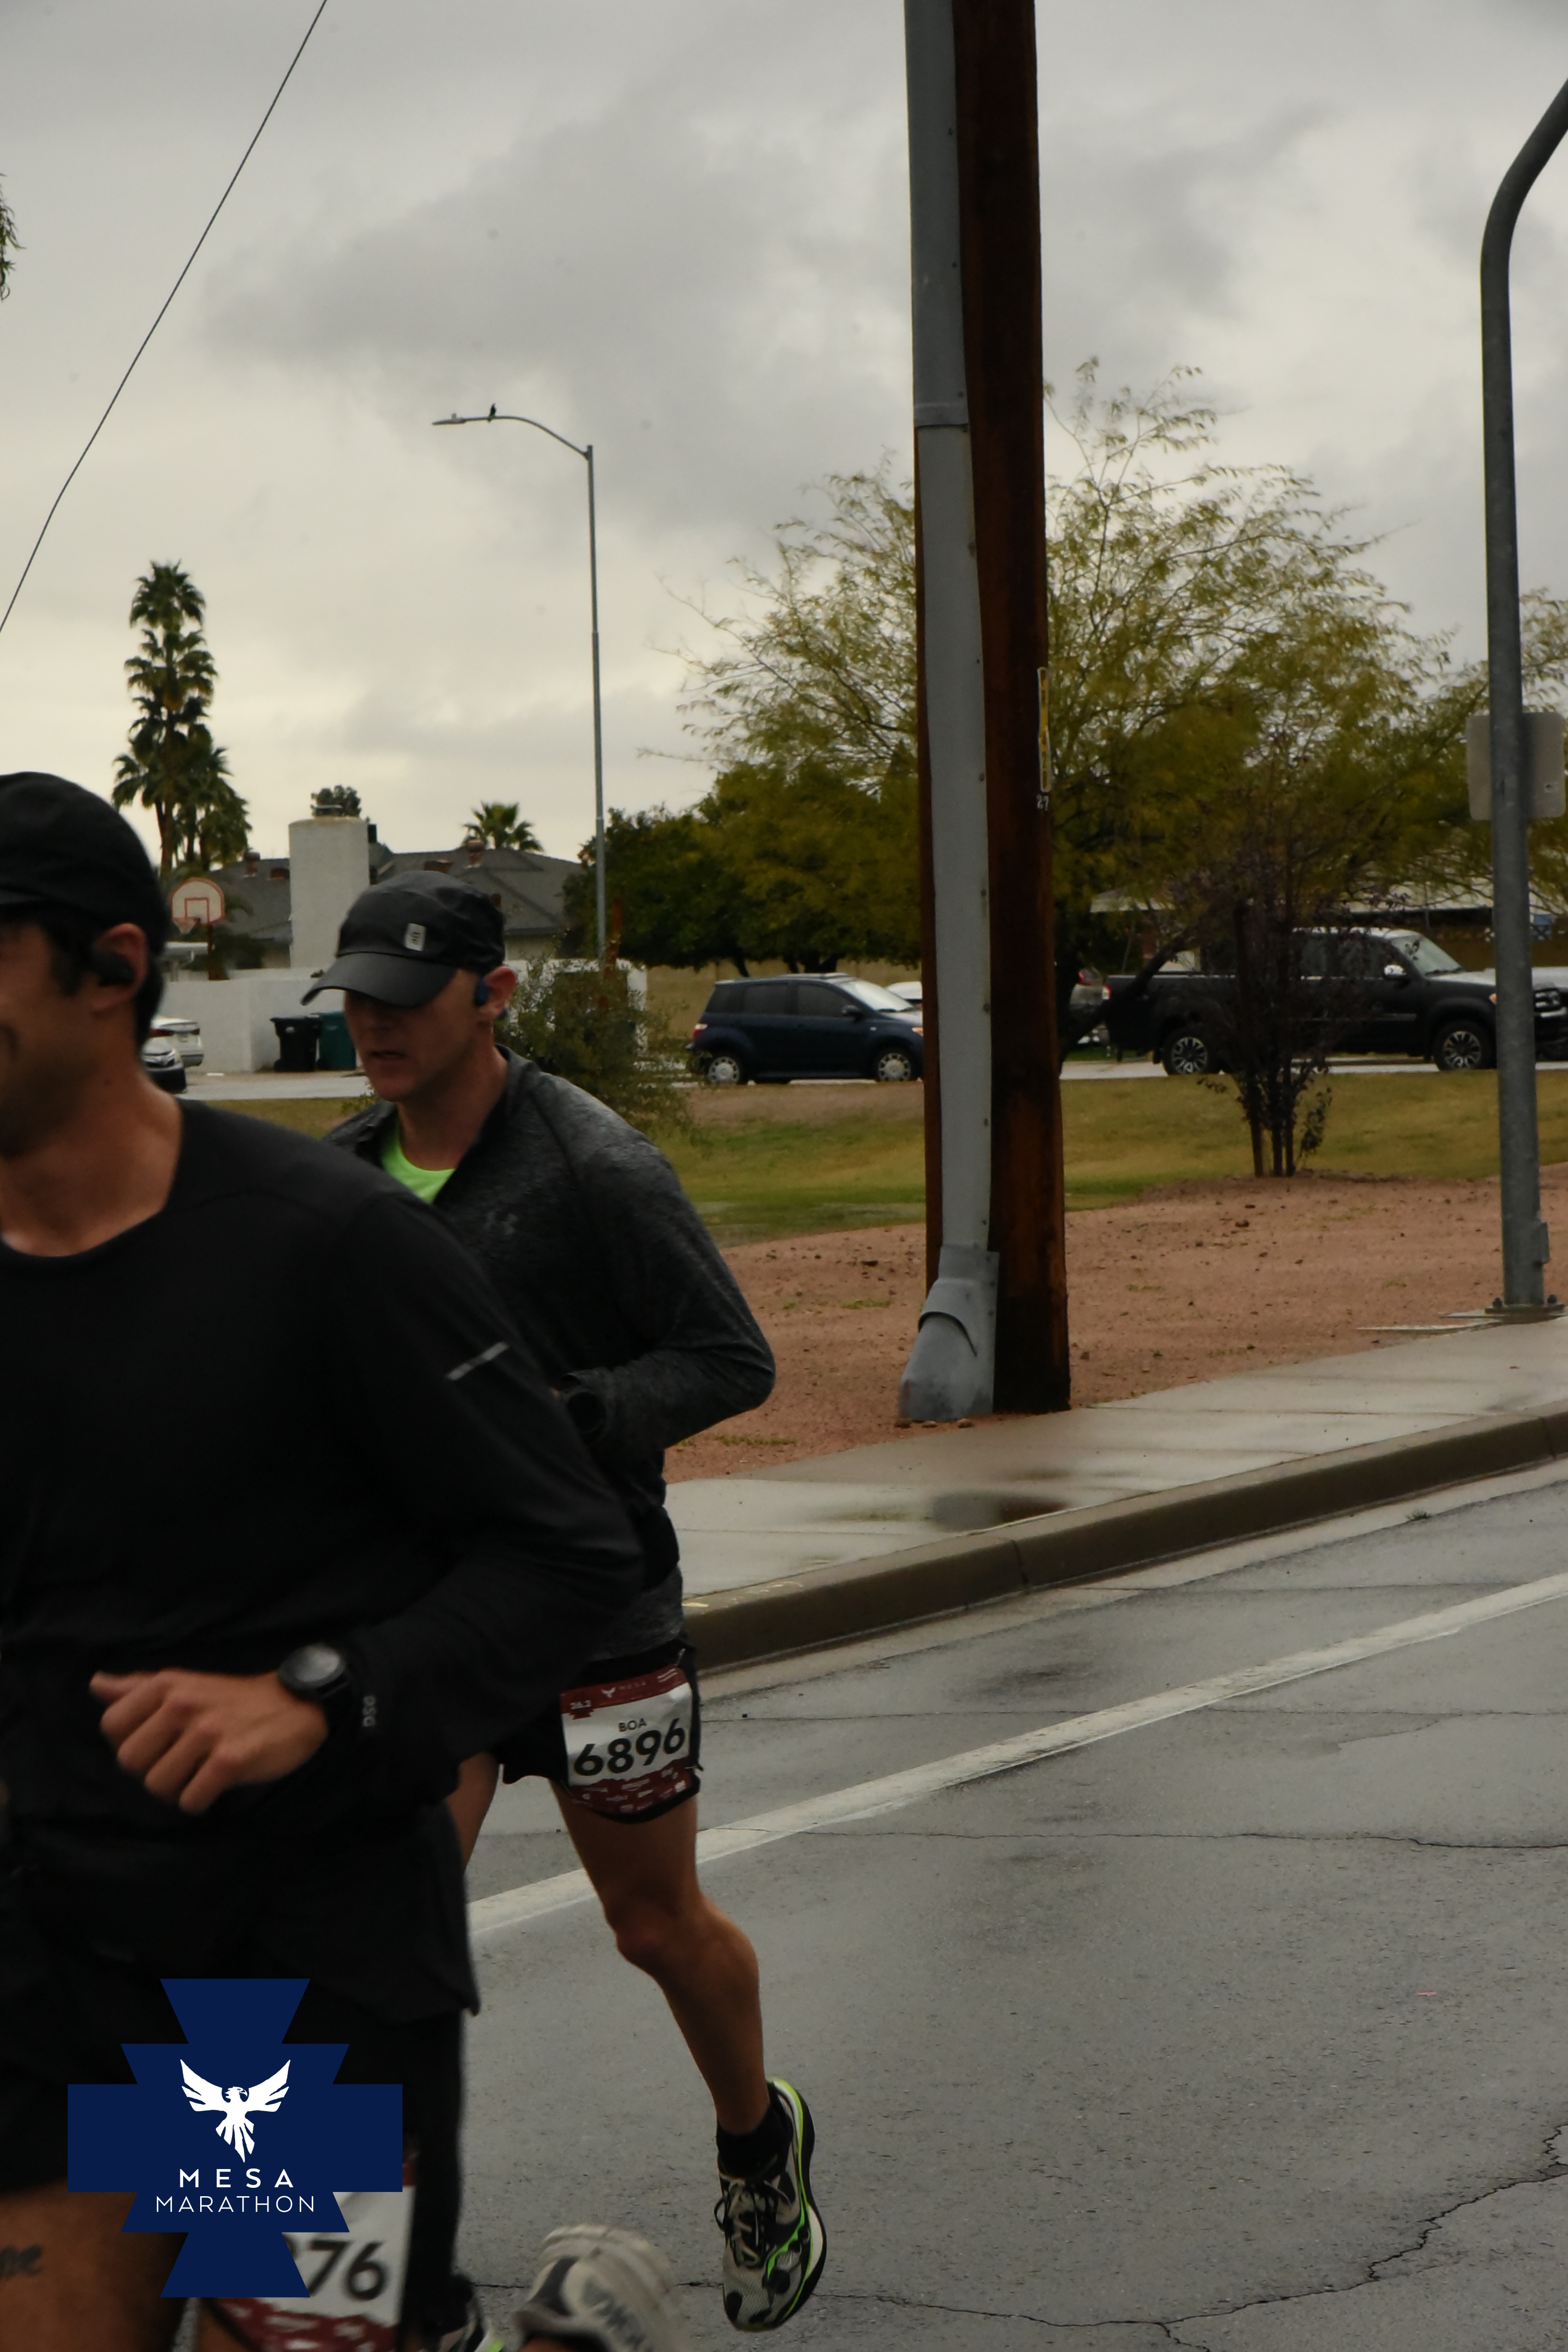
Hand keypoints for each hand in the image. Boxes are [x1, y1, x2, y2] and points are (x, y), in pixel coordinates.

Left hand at [90, 1669, 328, 1813]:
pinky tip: (214, 1785)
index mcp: (167, 1685)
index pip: (112, 1725)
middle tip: (180, 1761)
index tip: (157, 1741)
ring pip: (158, 1786)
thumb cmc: (232, 1700)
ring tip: (198, 1773)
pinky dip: (200, 1800)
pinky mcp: (230, 1761)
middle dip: (151, 1769)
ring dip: (176, 1788)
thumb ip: (138, 1687)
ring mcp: (207, 1733)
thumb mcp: (184, 1683)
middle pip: (130, 1761)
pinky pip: (190, 1800)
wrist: (295, 1706)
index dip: (130, 1741)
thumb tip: (96, 1684)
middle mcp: (183, 1704)